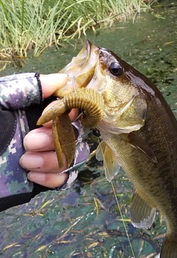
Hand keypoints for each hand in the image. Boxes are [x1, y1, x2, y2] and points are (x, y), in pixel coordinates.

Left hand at [20, 74, 74, 188]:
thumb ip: (27, 88)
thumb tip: (63, 79)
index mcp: (30, 109)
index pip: (65, 106)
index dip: (68, 109)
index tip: (56, 114)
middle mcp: (40, 130)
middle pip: (72, 132)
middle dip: (56, 138)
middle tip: (28, 141)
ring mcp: (41, 155)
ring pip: (71, 155)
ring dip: (54, 159)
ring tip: (24, 159)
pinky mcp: (38, 177)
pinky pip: (62, 178)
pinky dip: (53, 177)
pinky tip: (30, 174)